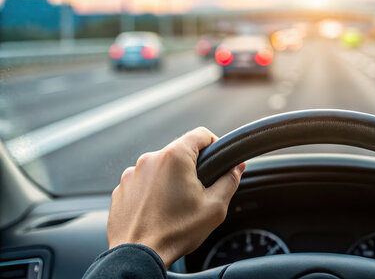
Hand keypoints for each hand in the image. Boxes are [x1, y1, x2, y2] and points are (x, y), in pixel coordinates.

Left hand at [107, 127, 244, 267]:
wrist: (138, 255)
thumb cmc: (175, 232)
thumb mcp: (215, 207)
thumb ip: (230, 181)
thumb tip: (237, 167)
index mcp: (174, 157)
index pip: (200, 134)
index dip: (214, 144)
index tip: (217, 160)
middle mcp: (150, 159)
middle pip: (179, 152)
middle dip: (191, 168)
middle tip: (198, 193)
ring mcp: (132, 174)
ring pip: (160, 168)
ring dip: (170, 181)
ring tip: (175, 207)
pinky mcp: (121, 189)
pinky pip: (143, 182)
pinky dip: (152, 192)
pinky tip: (159, 211)